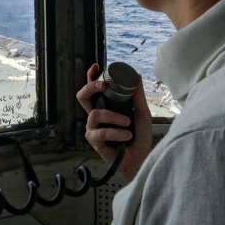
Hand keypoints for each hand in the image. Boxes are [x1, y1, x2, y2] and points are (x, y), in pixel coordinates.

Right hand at [77, 64, 151, 180]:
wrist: (141, 157)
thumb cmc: (140, 136)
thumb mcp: (142, 113)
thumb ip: (138, 96)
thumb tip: (137, 76)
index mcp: (107, 106)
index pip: (94, 89)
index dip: (91, 77)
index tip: (96, 66)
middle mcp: (97, 115)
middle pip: (82, 97)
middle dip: (90, 88)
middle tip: (102, 86)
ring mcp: (94, 128)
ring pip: (95, 114)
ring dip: (113, 116)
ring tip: (127, 123)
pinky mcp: (94, 140)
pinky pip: (100, 132)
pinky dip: (115, 133)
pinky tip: (126, 136)